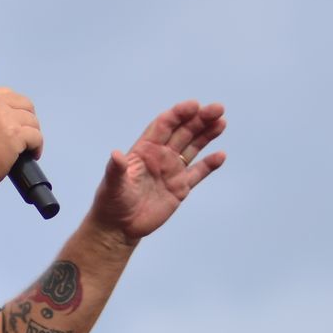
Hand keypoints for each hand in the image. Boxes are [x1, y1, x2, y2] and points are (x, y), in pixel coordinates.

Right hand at [0, 87, 42, 193]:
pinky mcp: (14, 134)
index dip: (16, 110)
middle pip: (25, 104)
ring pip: (33, 121)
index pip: (8, 94)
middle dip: (27, 120)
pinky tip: (31, 155)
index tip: (15, 123)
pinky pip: (37, 137)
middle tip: (23, 136)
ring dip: (32, 135)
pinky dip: (36, 147)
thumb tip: (12, 117)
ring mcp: (4, 117)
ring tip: (26, 148)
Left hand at [91, 101, 226, 243]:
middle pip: (183, 132)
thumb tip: (116, 155)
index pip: (164, 125)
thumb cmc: (111, 202)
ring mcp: (172, 170)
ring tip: (221, 123)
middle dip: (200, 119)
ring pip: (193, 147)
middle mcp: (161, 156)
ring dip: (207, 134)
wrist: (120, 226)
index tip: (194, 105)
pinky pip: (198, 173)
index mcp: (145, 149)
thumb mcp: (112, 185)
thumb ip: (116, 169)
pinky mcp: (180, 188)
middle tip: (218, 109)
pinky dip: (209, 164)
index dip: (179, 114)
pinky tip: (220, 155)